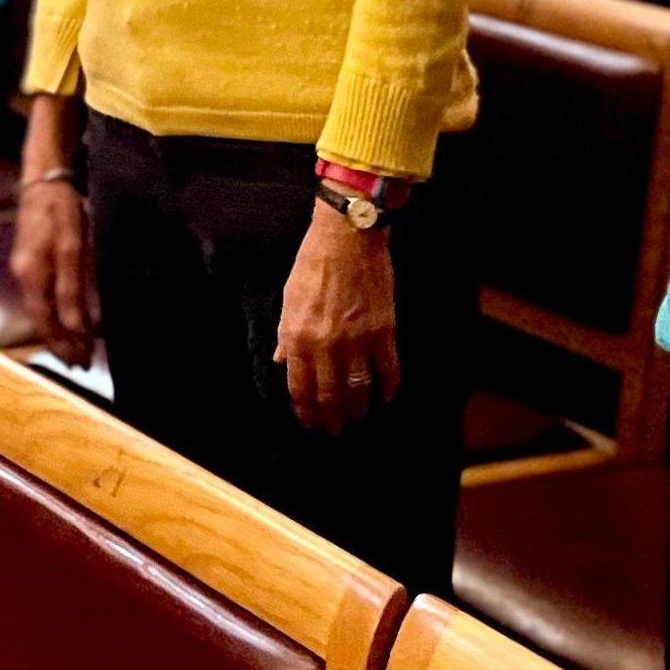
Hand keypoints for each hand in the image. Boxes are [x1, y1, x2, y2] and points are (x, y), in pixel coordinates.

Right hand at [10, 95, 97, 362]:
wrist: (44, 178)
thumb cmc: (61, 210)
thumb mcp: (71, 247)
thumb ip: (72, 287)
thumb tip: (76, 325)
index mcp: (32, 275)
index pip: (47, 321)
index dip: (63, 343)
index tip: (81, 361)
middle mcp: (23, 277)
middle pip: (41, 320)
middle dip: (61, 343)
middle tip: (81, 363)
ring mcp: (24, 269)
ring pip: (40, 311)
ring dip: (58, 332)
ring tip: (76, 349)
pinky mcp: (30, 262)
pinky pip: (41, 298)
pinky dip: (55, 314)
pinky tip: (67, 319)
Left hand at [275, 180, 401, 436]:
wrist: (348, 238)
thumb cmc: (313, 263)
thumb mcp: (289, 298)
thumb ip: (286, 334)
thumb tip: (280, 361)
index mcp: (298, 336)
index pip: (300, 387)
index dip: (305, 411)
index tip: (310, 423)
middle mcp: (325, 344)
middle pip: (329, 395)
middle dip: (332, 418)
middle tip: (336, 430)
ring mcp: (356, 340)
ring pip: (358, 389)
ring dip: (359, 409)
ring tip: (359, 418)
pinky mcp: (383, 331)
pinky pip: (388, 369)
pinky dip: (388, 388)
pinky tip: (386, 398)